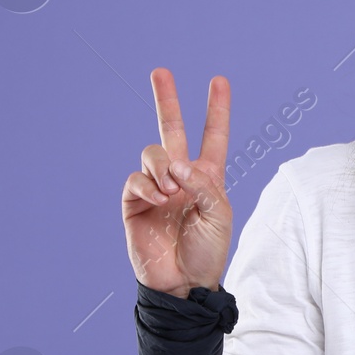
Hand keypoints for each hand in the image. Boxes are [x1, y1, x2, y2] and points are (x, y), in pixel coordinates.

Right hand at [122, 68, 233, 296]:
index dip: (217, 109)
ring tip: (171, 190)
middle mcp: (180, 176)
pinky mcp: (134, 202)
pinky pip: (135, 178)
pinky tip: (158, 197)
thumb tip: (176, 163)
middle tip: (160, 71)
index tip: (219, 80)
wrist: (183, 283)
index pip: (213, 136)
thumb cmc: (207, 251)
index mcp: (207, 176)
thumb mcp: (218, 214)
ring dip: (162, 166)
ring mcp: (155, 187)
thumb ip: (202, 183)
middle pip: (172, 129)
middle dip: (166, 100)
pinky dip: (147, 184)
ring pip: (152, 153)